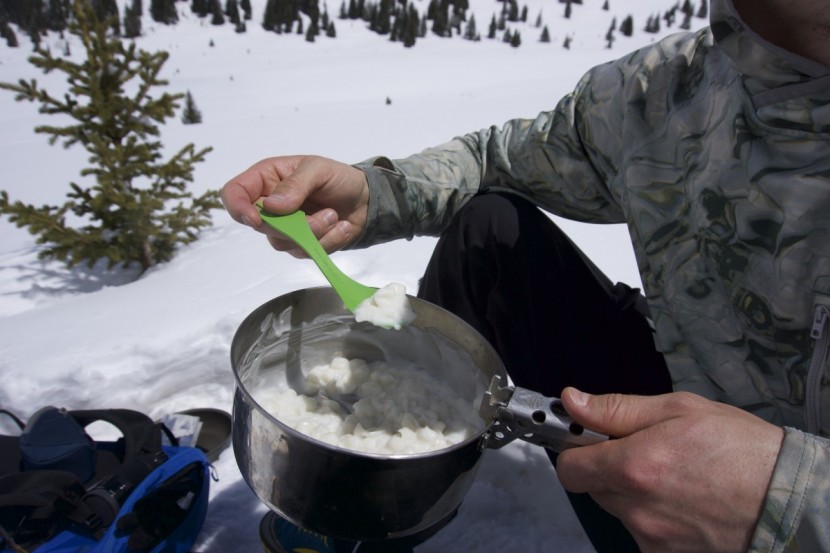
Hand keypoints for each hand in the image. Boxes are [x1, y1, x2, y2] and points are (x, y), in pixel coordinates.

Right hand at [221, 155, 369, 256]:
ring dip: (315, 233)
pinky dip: (327, 242)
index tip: (257, 218)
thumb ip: (295, 185)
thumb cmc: (339, 178)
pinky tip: (342, 227)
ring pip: (282, 243)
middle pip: (259, 225)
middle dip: (293, 224)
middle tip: (325, 213)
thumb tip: (270, 206)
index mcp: (266, 178)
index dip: (238, 207)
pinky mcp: (300, 244)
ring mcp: (284, 227)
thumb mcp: (319, 170)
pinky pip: (304, 252)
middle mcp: (270, 205)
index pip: (234, 192)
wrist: (366, 200)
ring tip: (335, 216)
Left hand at [556, 388, 783, 552]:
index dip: (574, 449)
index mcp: (635, 466)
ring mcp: (652, 536)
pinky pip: (642, 529)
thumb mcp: (679, 410)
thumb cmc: (742, 450)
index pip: (569, 467)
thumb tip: (574, 401)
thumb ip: (617, 409)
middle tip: (642, 450)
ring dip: (631, 491)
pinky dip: (652, 513)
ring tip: (672, 473)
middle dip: (607, 466)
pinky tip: (681, 498)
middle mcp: (638, 508)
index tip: (585, 438)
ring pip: (618, 508)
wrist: (789, 497)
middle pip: (593, 487)